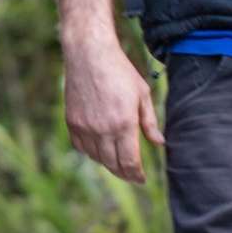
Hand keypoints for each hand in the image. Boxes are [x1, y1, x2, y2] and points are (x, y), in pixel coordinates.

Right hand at [64, 35, 163, 181]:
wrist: (89, 54)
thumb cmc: (120, 71)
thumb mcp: (142, 94)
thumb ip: (149, 122)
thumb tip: (159, 143)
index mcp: (123, 124)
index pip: (130, 162)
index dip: (137, 175)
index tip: (142, 179)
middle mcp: (102, 130)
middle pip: (113, 164)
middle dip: (124, 173)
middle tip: (132, 176)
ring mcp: (85, 127)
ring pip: (97, 158)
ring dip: (108, 164)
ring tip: (118, 163)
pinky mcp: (72, 122)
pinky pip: (81, 147)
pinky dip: (91, 152)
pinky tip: (100, 149)